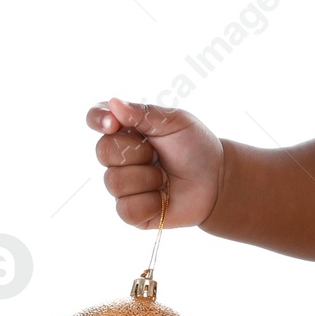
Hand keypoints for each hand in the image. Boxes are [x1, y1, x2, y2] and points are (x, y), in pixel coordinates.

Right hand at [86, 97, 224, 229]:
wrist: (217, 179)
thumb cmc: (195, 147)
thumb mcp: (175, 122)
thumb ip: (143, 113)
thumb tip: (113, 104)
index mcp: (126, 129)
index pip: (97, 118)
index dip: (98, 119)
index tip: (111, 123)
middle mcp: (118, 157)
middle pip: (103, 151)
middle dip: (138, 152)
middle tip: (159, 154)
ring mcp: (122, 185)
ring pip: (115, 182)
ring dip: (149, 178)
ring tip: (166, 177)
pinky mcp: (131, 211)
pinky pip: (127, 209)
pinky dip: (151, 202)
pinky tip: (164, 196)